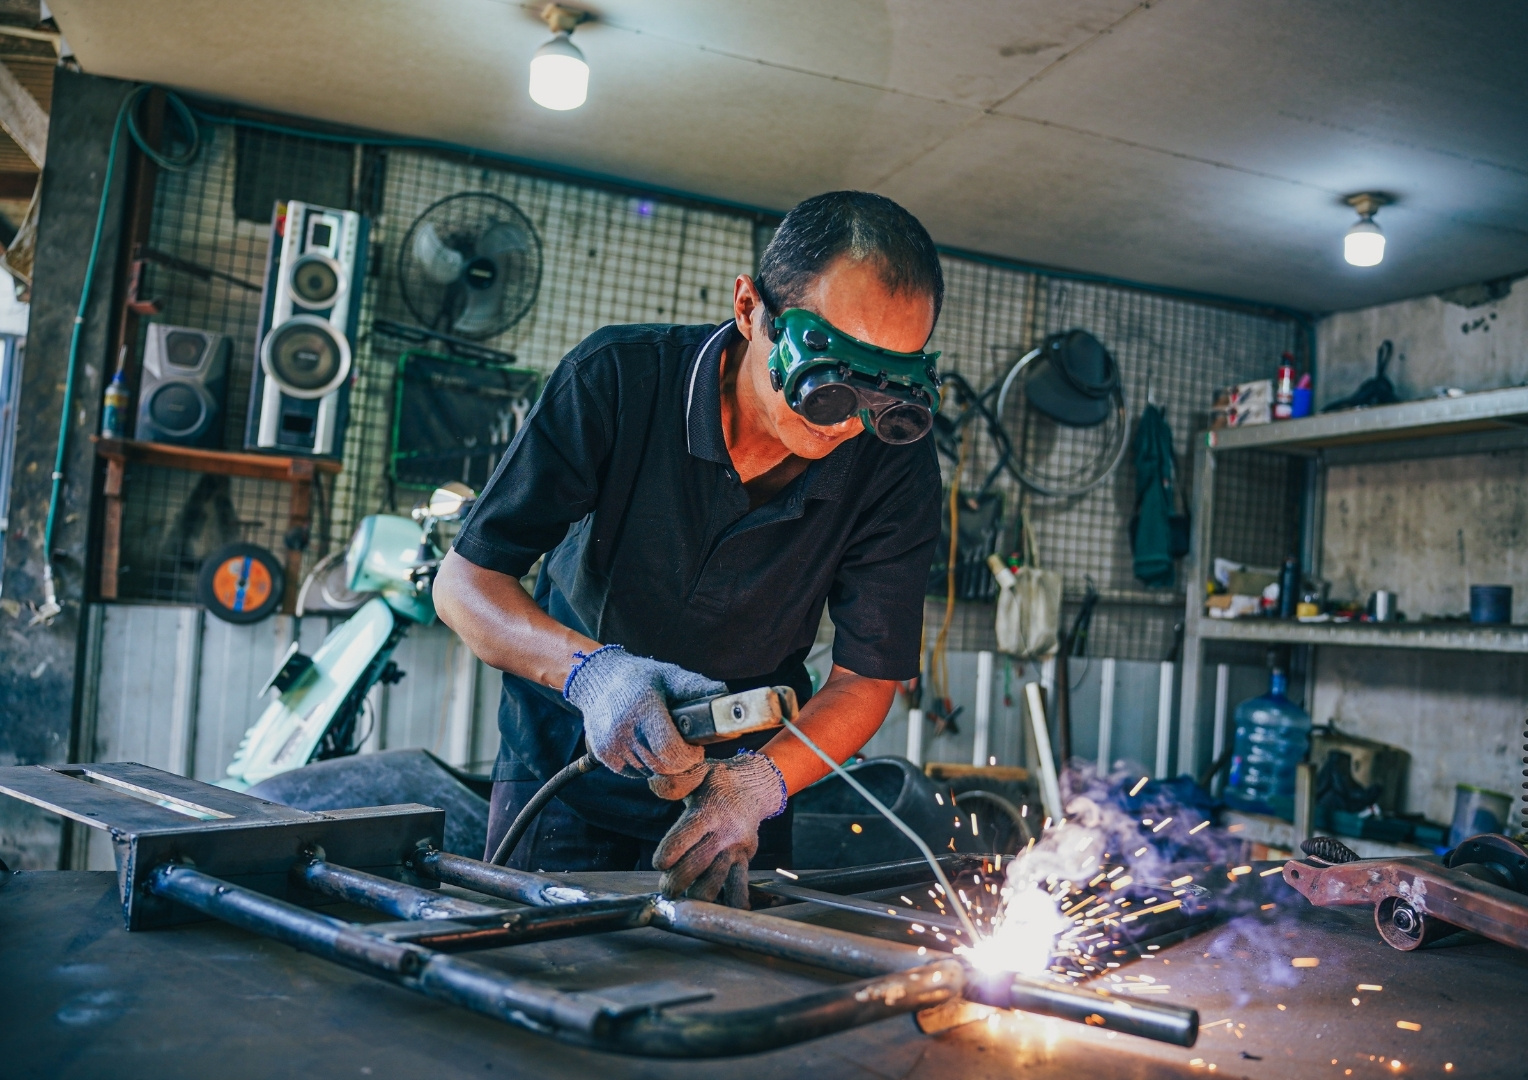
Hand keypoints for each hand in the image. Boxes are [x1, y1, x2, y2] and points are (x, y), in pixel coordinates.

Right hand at [563, 645, 724, 778]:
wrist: (599, 678)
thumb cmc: (641, 677)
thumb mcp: (670, 674)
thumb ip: (696, 687)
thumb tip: (726, 695)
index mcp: (643, 708)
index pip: (669, 750)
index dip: (689, 756)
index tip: (696, 749)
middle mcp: (623, 729)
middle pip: (661, 767)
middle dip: (680, 763)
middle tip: (686, 749)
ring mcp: (611, 744)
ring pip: (649, 773)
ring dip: (663, 764)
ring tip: (664, 742)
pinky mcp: (604, 755)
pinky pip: (635, 773)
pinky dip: (646, 765)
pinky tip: (647, 745)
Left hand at [651, 751, 786, 907]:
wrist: (755, 788)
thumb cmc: (718, 782)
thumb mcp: (699, 771)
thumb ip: (677, 779)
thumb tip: (655, 783)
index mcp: (710, 810)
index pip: (689, 832)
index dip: (672, 850)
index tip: (659, 863)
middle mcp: (725, 832)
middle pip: (700, 862)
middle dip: (678, 880)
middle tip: (665, 889)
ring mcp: (736, 849)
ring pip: (718, 880)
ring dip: (699, 895)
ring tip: (684, 901)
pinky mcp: (745, 860)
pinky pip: (740, 885)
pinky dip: (733, 902)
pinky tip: (723, 913)